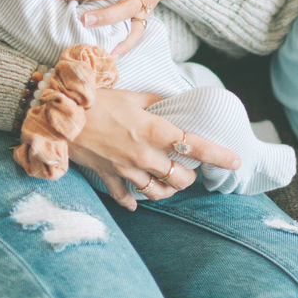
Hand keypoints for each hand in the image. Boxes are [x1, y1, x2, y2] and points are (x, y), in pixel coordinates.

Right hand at [69, 88, 240, 210]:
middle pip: (179, 177)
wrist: (61, 117)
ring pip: (158, 192)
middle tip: (189, 169)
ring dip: (168, 190)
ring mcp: (126, 169)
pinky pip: (126, 198)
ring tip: (170, 184)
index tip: (236, 160)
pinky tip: (137, 202)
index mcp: (154, 130)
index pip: (195, 145)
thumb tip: (172, 102)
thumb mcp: (131, 95)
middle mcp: (144, 154)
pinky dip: (133, 202)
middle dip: (189, 176)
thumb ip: (155, 101)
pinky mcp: (109, 177)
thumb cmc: (97, 101)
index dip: (219, 155)